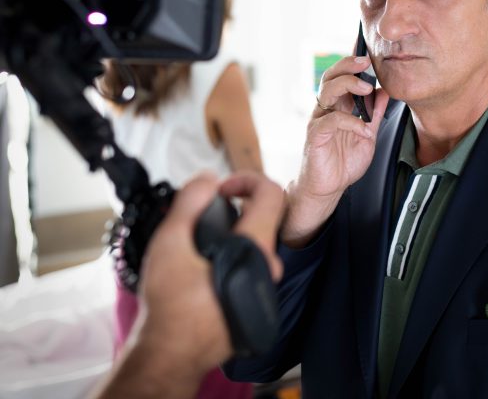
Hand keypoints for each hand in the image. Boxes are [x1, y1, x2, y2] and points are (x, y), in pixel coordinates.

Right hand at [93, 172, 285, 398]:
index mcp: (255, 250)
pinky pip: (254, 267)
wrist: (169, 355)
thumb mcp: (169, 241)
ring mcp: (267, 290)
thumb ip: (190, 202)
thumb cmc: (168, 304)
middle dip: (236, 208)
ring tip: (201, 242)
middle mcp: (270, 270)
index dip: (247, 180)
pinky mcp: (259, 304)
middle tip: (205, 216)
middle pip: (264, 219)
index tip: (222, 190)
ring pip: (257, 245)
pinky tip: (207, 266)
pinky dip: (235, 258)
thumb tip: (208, 178)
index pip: (272, 194)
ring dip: (233, 235)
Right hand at [282, 56, 389, 246]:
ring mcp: (319, 120)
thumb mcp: (367, 135)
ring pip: (327, 91)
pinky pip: (330, 121)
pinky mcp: (315, 136)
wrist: (329, 188)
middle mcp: (326, 109)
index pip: (342, 77)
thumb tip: (385, 92)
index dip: (352, 64)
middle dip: (348, 65)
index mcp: (338, 106)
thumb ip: (375, 115)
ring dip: (347, 85)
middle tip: (365, 62)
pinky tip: (363, 129)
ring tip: (366, 88)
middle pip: (331, 76)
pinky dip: (349, 121)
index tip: (369, 54)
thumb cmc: (344, 161)